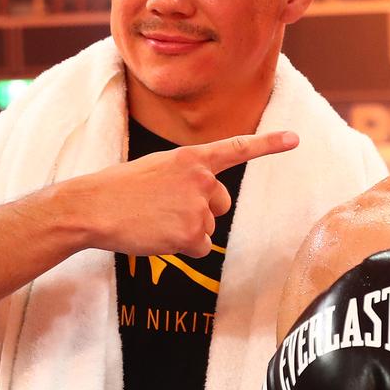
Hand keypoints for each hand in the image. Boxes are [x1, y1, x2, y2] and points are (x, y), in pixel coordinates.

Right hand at [66, 131, 297, 257]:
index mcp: (192, 158)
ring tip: (153, 221)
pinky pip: (202, 249)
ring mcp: (198, 207)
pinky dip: (183, 249)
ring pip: (207, 229)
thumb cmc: (120, 189)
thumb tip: (207, 206)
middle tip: (163, 210)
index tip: (295, 139)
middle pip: (221, 205)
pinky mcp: (192, 234)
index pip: (237, 149)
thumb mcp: (158, 168)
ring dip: (185, 231)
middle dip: (200, 212)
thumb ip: (188, 177)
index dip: (269, 144)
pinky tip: (158, 237)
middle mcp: (202, 179)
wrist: (93, 207)